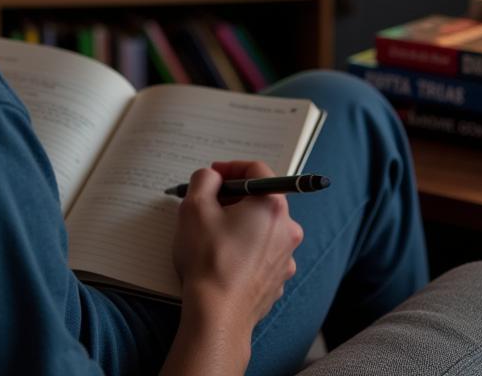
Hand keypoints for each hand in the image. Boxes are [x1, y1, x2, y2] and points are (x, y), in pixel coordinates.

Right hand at [172, 160, 303, 338]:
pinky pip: (262, 253)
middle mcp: (287, 230)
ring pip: (262, 227)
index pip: (257, 170)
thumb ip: (204, 179)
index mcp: (272, 206)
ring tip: (213, 235)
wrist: (217, 315)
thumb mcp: (195, 206)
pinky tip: (224, 258)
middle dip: (234, 197)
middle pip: (262, 199)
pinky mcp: (278, 280)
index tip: (213, 175)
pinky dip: (246, 249)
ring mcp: (286, 258)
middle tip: (210, 204)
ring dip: (240, 224)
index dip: (231, 167)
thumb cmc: (208, 259)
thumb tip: (212, 177)